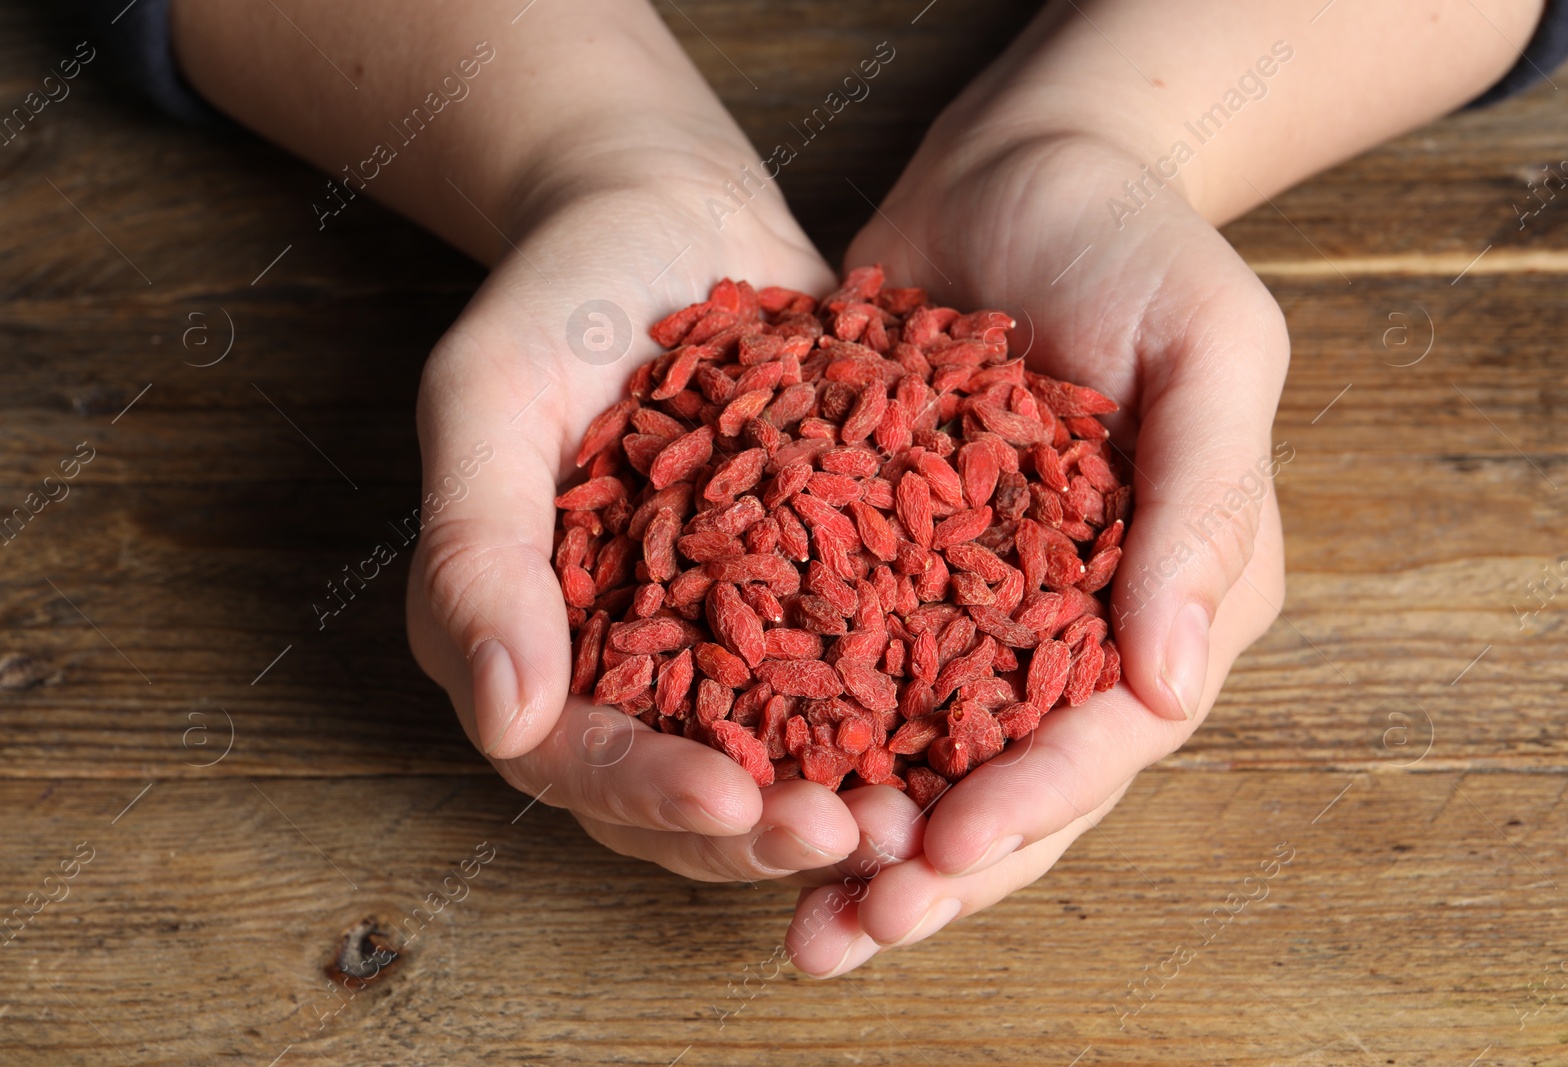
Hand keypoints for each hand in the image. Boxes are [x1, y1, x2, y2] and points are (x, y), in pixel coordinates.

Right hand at [403, 114, 916, 882]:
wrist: (669, 215)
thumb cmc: (559, 294)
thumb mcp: (490, 399)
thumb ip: (478, 553)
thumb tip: (506, 725)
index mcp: (523, 638)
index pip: (576, 756)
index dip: (650, 793)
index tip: (737, 804)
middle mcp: (619, 661)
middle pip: (681, 791)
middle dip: (764, 829)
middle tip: (859, 837)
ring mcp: (715, 637)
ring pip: (773, 760)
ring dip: (840, 797)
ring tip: (923, 814)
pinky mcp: (801, 598)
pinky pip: (848, 675)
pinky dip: (901, 715)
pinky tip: (971, 726)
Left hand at [785, 129, 1287, 974]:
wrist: (1018, 174)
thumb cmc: (1135, 240)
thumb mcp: (1210, 345)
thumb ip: (1207, 503)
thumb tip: (1177, 684)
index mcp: (1178, 594)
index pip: (1110, 733)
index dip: (1031, 802)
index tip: (942, 849)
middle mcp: (1083, 626)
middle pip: (1015, 781)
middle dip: (935, 870)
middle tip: (842, 936)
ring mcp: (985, 607)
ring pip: (928, 754)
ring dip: (862, 839)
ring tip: (791, 915)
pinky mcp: (897, 570)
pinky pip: (853, 673)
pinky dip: (808, 737)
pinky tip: (741, 786)